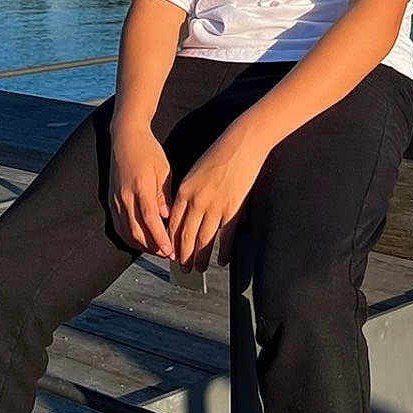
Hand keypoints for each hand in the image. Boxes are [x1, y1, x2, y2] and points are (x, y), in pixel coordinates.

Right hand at [109, 119, 173, 258]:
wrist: (125, 137)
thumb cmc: (148, 150)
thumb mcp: (163, 170)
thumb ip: (164, 195)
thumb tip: (167, 217)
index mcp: (141, 186)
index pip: (149, 220)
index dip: (159, 238)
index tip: (169, 250)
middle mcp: (125, 195)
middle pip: (136, 230)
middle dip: (152, 246)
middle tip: (167, 254)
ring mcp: (115, 199)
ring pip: (125, 231)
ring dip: (140, 244)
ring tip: (156, 250)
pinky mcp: (110, 200)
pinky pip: (118, 225)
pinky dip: (128, 237)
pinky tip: (140, 240)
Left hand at [167, 123, 268, 271]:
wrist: (242, 144)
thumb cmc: (219, 154)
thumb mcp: (195, 172)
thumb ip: (187, 193)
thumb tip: (183, 214)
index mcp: (185, 191)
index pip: (173, 224)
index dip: (171, 243)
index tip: (170, 254)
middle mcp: (197, 201)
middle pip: (186, 237)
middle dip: (183, 256)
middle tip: (182, 269)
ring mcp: (216, 206)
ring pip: (204, 241)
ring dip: (200, 258)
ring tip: (198, 269)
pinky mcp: (233, 209)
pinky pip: (226, 237)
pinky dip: (223, 252)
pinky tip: (221, 260)